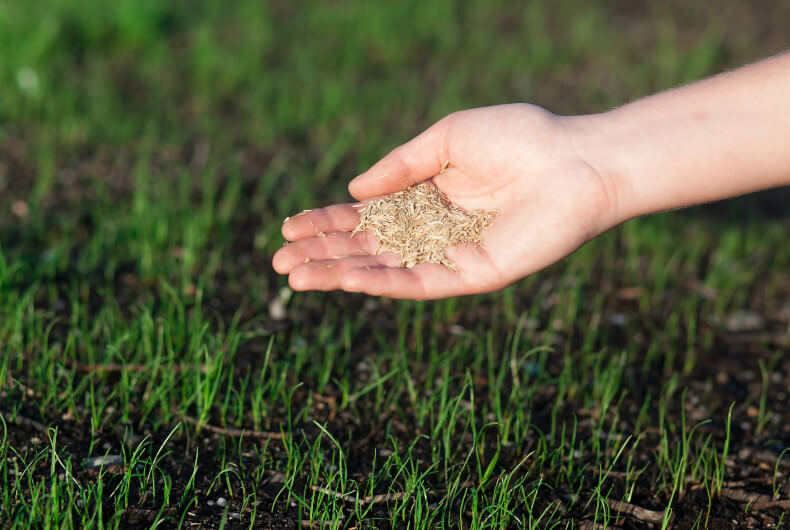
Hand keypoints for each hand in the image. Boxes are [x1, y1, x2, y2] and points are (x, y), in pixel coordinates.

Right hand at [272, 104, 620, 298]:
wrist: (577, 160)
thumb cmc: (519, 138)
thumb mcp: (447, 138)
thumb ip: (400, 165)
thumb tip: (353, 191)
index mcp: (427, 197)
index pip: (367, 216)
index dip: (327, 222)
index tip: (289, 226)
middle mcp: (435, 231)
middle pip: (369, 247)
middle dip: (324, 254)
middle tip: (280, 261)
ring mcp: (452, 255)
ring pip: (386, 270)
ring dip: (341, 275)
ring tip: (297, 278)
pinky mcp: (474, 274)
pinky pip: (421, 282)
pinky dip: (383, 282)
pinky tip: (348, 279)